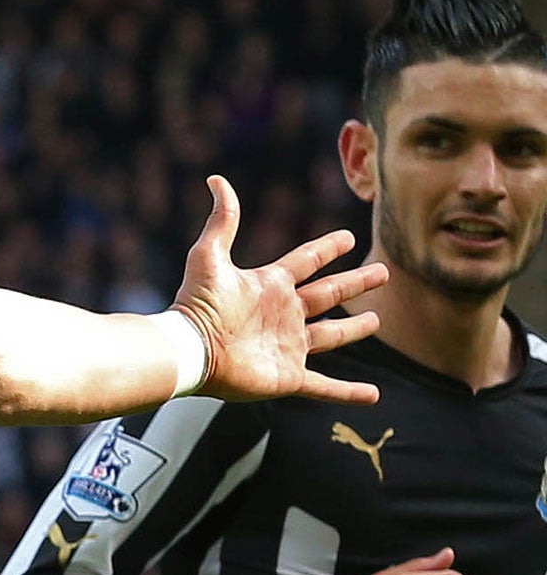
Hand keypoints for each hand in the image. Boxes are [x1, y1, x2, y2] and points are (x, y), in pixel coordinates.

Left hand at [172, 175, 387, 405]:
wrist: (191, 349)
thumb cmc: (197, 304)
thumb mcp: (210, 256)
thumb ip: (221, 220)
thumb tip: (216, 179)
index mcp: (271, 286)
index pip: (307, 262)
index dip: (326, 249)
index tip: (348, 237)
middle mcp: (284, 314)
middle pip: (329, 295)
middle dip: (355, 284)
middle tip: (382, 272)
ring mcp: (289, 345)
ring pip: (331, 336)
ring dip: (354, 329)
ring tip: (377, 321)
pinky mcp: (289, 375)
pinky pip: (325, 386)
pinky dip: (349, 393)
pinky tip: (373, 395)